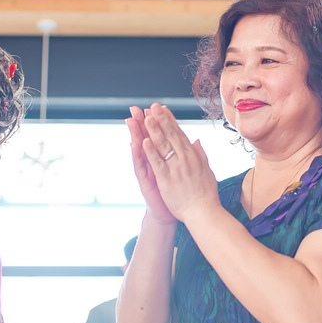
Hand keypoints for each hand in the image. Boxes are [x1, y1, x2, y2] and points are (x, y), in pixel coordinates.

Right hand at [127, 106, 175, 224]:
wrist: (169, 215)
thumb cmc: (176, 193)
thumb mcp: (181, 171)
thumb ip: (184, 156)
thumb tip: (190, 141)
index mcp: (163, 158)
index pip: (160, 136)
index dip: (157, 122)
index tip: (155, 107)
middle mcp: (152, 163)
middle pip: (146, 139)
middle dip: (141, 123)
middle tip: (135, 108)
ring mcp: (147, 171)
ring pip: (140, 150)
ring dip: (135, 134)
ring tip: (131, 120)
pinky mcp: (145, 182)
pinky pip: (141, 166)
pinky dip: (138, 155)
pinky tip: (135, 143)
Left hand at [140, 103, 220, 223]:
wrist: (204, 213)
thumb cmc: (206, 194)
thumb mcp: (206, 170)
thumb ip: (200, 155)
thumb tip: (196, 141)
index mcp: (193, 156)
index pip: (180, 134)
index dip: (170, 120)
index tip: (163, 109)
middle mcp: (185, 159)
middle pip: (171, 135)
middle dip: (161, 120)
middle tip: (153, 106)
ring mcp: (176, 168)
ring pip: (163, 146)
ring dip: (154, 130)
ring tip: (146, 117)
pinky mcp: (167, 179)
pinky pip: (157, 163)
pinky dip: (150, 152)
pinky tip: (144, 141)